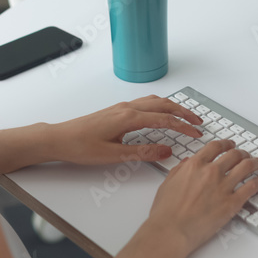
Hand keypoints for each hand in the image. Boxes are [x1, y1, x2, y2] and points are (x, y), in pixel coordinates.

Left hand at [54, 95, 203, 165]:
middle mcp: (127, 108)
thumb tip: (166, 151)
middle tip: (199, 122)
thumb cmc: (81, 147)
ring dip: (172, 107)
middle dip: (183, 112)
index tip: (197, 133)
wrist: (59, 138)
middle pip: (163, 105)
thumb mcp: (114, 155)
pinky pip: (145, 103)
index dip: (183, 126)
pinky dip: (160, 106)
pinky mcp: (117, 110)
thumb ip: (142, 153)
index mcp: (128, 118)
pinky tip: (161, 114)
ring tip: (185, 116)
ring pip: (154, 101)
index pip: (164, 119)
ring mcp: (121, 107)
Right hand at [146, 140, 257, 254]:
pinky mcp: (232, 203)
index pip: (216, 147)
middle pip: (234, 154)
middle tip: (246, 155)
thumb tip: (187, 163)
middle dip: (242, 153)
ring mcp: (223, 186)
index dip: (226, 143)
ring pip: (247, 167)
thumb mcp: (168, 183)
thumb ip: (180, 170)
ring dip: (255, 163)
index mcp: (195, 165)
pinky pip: (252, 187)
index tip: (230, 145)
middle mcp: (211, 172)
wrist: (171, 231)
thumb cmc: (166, 212)